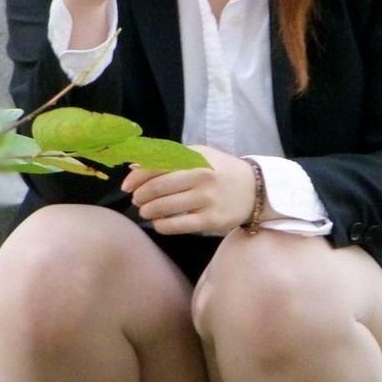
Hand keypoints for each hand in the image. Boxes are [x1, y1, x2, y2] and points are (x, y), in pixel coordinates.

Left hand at [120, 144, 256, 234]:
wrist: (255, 189)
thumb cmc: (221, 170)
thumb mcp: (199, 156)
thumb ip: (169, 159)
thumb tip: (134, 166)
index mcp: (195, 158)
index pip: (157, 166)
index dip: (136, 177)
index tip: (126, 186)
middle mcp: (201, 177)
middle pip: (158, 188)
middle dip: (141, 196)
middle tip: (137, 200)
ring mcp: (206, 200)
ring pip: (165, 208)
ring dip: (148, 211)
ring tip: (145, 211)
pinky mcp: (210, 220)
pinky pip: (178, 225)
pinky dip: (162, 225)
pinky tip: (159, 223)